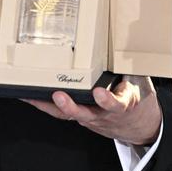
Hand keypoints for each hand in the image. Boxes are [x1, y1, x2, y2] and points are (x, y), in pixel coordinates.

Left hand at [22, 76, 161, 145]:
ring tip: (31, 96)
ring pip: (69, 115)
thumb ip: (130, 68)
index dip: (107, 100)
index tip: (99, 93)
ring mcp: (91, 118)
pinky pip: (61, 114)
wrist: (139, 126)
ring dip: (50, 106)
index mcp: (123, 104)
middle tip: (58, 96)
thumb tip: (123, 44)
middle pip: (85, 114)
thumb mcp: (141, 82)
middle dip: (70, 106)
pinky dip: (45, 106)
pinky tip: (30, 97)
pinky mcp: (80, 118)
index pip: (116, 104)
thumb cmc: (137, 99)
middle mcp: (104, 115)